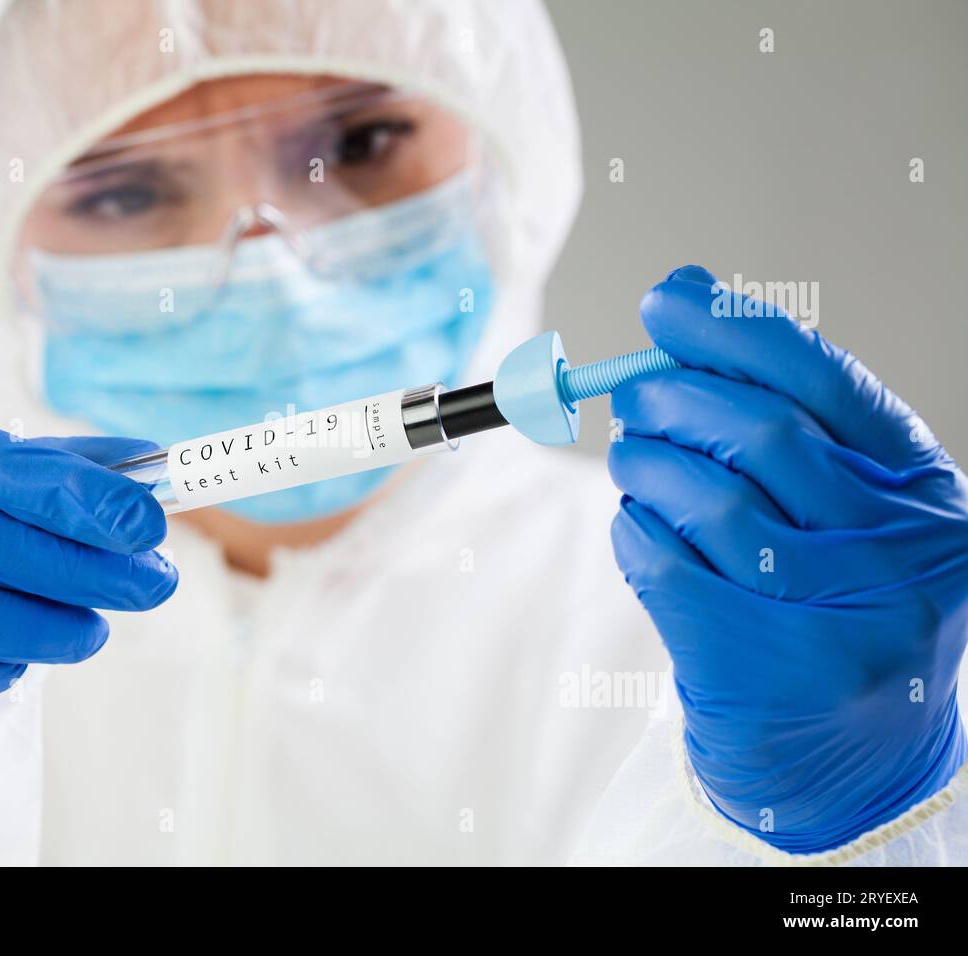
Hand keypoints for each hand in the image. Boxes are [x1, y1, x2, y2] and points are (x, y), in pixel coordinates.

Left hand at [609, 265, 967, 852]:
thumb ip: (782, 418)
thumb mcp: (843, 511)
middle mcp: (901, 551)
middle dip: (674, 399)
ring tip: (632, 463)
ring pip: (710, 498)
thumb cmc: (835, 606)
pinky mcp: (769, 669)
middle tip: (631, 399)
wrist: (851, 760)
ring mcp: (842, 617)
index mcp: (922, 491)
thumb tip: (685, 300)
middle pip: (761, 434)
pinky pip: (667, 568)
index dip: (732, 331)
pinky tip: (636, 528)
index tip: (664, 302)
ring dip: (645, 466)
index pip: (823, 381)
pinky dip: (634, 533)